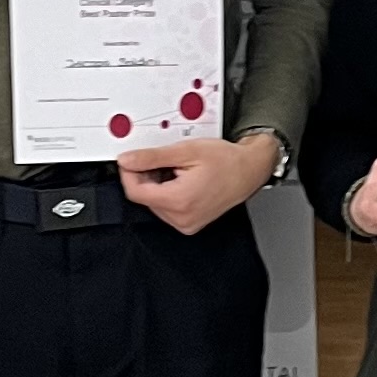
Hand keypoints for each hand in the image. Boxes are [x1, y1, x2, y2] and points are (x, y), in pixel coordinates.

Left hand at [117, 132, 273, 235]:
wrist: (249, 171)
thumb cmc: (226, 161)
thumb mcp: (186, 151)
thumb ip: (152, 157)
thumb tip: (127, 161)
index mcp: (178, 201)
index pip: (135, 192)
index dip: (129, 173)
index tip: (132, 160)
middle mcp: (181, 218)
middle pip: (144, 198)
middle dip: (147, 177)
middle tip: (163, 161)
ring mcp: (186, 224)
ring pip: (154, 203)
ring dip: (158, 185)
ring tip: (178, 170)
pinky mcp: (189, 225)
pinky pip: (167, 209)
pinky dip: (168, 194)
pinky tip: (182, 181)